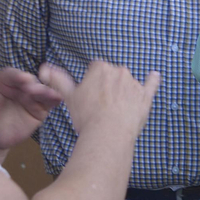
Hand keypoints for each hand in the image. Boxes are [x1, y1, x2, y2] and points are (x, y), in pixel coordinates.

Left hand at [0, 67, 64, 151]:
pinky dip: (54, 98)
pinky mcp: (39, 108)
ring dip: (46, 90)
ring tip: (49, 95)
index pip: (10, 75)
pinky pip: (49, 101)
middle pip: (29, 81)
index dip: (17, 76)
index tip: (22, 78)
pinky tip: (58, 98)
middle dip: (33, 84)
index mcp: (1, 81)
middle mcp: (18, 86)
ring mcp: (30, 97)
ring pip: (41, 90)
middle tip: (34, 89)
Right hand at [41, 61, 160, 139]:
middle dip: (107, 86)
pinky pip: (151, 84)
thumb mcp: (69, 96)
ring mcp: (134, 83)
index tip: (90, 95)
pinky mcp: (145, 96)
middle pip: (112, 74)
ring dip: (123, 91)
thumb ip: (58, 80)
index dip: (92, 82)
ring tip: (115, 109)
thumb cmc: (87, 116)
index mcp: (100, 68)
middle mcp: (119, 71)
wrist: (108, 133)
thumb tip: (44, 67)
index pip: (95, 68)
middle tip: (100, 105)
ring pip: (128, 82)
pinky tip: (155, 75)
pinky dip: (153, 80)